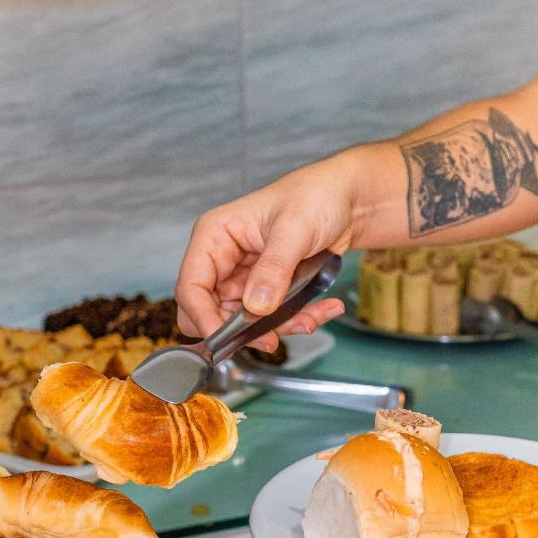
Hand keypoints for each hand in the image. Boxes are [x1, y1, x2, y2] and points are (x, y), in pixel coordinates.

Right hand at [175, 151, 363, 349]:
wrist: (346, 199)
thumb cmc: (316, 196)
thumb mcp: (295, 229)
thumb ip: (274, 268)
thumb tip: (256, 306)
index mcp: (215, 236)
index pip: (191, 287)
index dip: (203, 318)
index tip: (227, 340)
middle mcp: (224, 259)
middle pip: (212, 312)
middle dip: (243, 330)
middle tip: (273, 337)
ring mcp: (245, 277)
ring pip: (245, 322)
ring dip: (279, 327)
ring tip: (312, 317)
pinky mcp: (267, 290)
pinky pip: (273, 318)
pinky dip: (297, 320)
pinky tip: (323, 309)